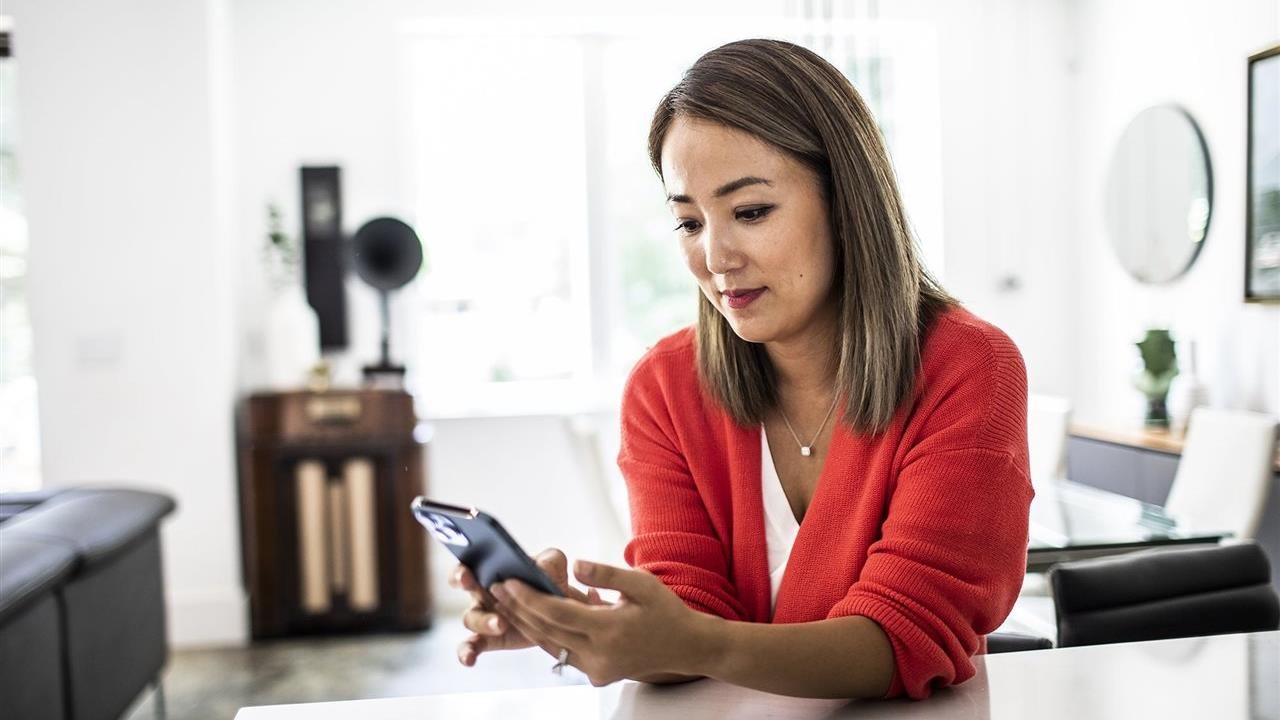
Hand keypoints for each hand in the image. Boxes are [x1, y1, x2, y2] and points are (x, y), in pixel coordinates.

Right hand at [450, 548, 604, 666]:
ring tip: (501, 624)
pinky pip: (471, 646)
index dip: (462, 567)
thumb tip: (540, 569)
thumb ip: (550, 561)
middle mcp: (482, 591)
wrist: (562, 611)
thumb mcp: (554, 565)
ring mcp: (483, 616)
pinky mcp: (490, 639)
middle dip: (463, 583)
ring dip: (483, 621)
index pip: (468, 563)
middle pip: (464, 585)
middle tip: (473, 583)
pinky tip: (469, 660)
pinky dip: (467, 653)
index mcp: (492, 569)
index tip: (466, 573)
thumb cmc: (551, 581)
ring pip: (471, 618)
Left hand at [491, 559, 703, 685]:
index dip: (528, 597)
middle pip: (546, 630)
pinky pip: (562, 654)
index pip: (556, 613)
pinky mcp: (597, 675)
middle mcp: (599, 654)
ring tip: (504, 602)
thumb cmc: (665, 610)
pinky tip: (531, 619)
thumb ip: (606, 574)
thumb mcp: (641, 583)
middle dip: (517, 608)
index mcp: (609, 630)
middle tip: (495, 587)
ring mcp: (597, 669)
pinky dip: (544, 636)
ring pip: (549, 645)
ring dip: (525, 624)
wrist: (686, 647)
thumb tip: (574, 564)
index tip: (508, 580)